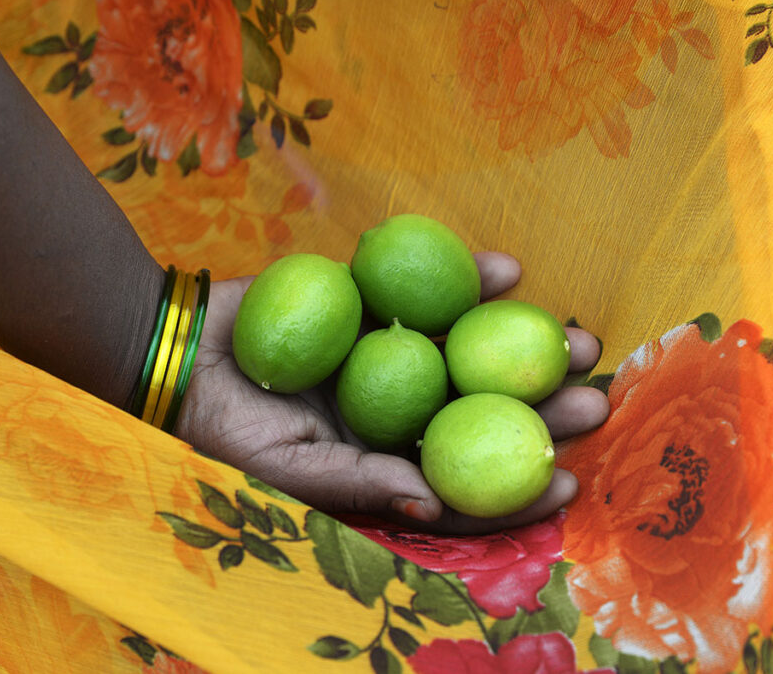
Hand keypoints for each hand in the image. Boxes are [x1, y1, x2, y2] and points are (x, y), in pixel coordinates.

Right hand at [175, 253, 608, 533]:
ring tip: (579, 336)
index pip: (462, 478)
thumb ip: (358, 481)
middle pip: (483, 411)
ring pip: (472, 349)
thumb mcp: (288, 467)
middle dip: (541, 408)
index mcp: (385, 458)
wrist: (178, 353)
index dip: (515, 486)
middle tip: (594, 399)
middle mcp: (398, 408)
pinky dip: (467, 279)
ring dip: (524, 342)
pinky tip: (508, 271)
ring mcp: (392, 353)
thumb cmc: (226, 425)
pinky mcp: (377, 304)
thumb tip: (432, 500)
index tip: (567, 480)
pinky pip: (431, 290)